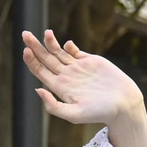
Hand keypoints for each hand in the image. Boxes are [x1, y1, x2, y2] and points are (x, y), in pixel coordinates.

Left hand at [21, 30, 146, 146]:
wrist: (122, 104)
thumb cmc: (99, 113)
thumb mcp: (74, 115)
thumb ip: (53, 106)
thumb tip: (37, 89)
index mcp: (59, 88)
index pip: (40, 71)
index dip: (31, 61)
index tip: (26, 50)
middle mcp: (66, 76)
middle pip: (45, 59)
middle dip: (34, 47)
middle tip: (25, 34)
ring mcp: (77, 68)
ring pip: (58, 52)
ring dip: (50, 42)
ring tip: (45, 32)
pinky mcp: (90, 61)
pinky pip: (75, 51)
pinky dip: (68, 46)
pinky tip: (66, 45)